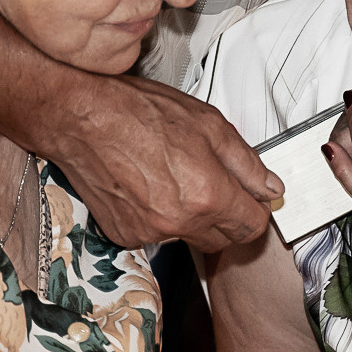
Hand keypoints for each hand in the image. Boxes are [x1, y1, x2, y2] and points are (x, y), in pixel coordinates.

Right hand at [42, 72, 281, 251]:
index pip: (252, 226)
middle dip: (227, 217)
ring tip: (172, 176)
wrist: (81, 117)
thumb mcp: (209, 124)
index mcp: (208, 195)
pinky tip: (147, 185)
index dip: (255, 209)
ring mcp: (150, 232)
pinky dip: (158, 216)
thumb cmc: (139, 112)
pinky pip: (156, 234)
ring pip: (189, 236)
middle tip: (213, 184)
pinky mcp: (125, 234)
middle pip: (223, 239)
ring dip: (191, 216)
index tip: (249, 197)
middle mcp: (180, 222)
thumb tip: (270, 187)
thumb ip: (247, 163)